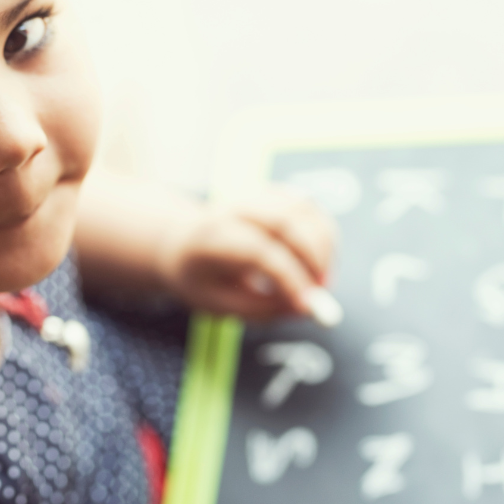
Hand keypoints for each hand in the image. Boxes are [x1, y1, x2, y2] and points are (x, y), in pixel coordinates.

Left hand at [156, 185, 336, 319]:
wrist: (180, 242)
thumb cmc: (199, 277)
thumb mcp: (218, 305)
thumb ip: (260, 308)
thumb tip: (306, 309)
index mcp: (210, 239)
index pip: (258, 250)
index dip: (289, 278)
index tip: (307, 307)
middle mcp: (232, 210)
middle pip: (285, 221)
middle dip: (314, 259)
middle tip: (322, 292)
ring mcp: (253, 196)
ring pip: (303, 208)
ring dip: (324, 244)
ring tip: (321, 278)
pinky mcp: (271, 193)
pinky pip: (308, 206)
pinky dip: (321, 231)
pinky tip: (315, 257)